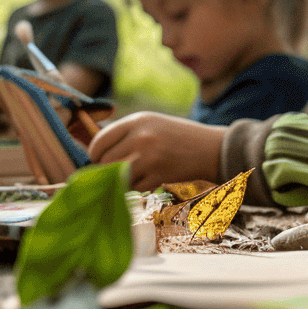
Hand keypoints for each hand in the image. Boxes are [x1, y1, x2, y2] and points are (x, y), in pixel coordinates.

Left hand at [88, 111, 224, 191]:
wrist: (211, 149)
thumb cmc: (179, 137)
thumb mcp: (153, 124)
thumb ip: (127, 134)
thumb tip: (96, 153)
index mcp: (138, 120)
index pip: (100, 140)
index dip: (95, 154)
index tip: (99, 160)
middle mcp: (141, 136)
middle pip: (105, 161)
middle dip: (108, 170)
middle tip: (119, 171)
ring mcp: (149, 157)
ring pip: (117, 176)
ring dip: (122, 180)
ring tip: (135, 176)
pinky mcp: (158, 175)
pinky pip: (134, 188)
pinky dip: (138, 187)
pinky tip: (151, 179)